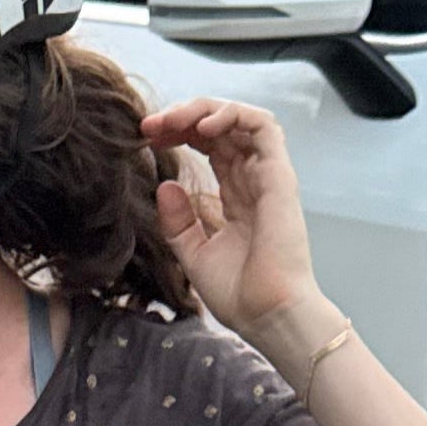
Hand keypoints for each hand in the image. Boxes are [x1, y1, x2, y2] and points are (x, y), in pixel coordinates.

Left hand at [137, 99, 325, 343]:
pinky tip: (202, 127)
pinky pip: (262, 127)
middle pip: (222, 128)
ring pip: (241, 119)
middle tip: (151, 125)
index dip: (180, 133)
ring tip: (173, 121)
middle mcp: (254, 181)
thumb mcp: (194, 255)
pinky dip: (232, 116)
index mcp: (237, 197)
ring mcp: (268, 176)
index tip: (147, 138)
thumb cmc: (241, 296)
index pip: (210, 146)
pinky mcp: (279, 176)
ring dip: (204, 110)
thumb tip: (165, 185)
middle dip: (184, 117)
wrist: (268, 316)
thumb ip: (178, 222)